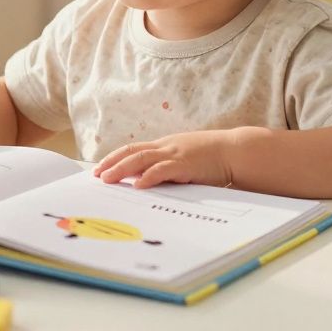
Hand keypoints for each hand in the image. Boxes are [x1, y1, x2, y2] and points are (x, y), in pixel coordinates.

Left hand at [93, 130, 234, 188]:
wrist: (235, 151)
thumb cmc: (212, 157)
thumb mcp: (185, 158)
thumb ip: (167, 167)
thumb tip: (146, 180)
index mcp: (164, 145)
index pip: (133, 149)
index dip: (115, 157)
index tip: (100, 168)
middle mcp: (165, 147)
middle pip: (131, 152)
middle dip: (112, 163)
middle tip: (96, 175)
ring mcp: (174, 154)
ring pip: (141, 159)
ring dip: (122, 169)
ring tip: (108, 179)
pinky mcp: (185, 165)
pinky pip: (162, 170)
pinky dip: (148, 177)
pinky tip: (137, 185)